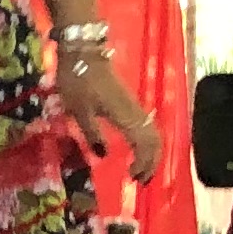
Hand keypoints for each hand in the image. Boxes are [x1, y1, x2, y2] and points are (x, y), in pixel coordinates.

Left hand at [60, 53, 163, 181]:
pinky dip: (146, 142)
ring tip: (141, 170)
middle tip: (141, 181)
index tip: (134, 179)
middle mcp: (135, 112)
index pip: (145, 144)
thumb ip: (91, 133)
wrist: (84, 53)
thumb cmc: (78, 81)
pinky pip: (146, 126)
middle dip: (151, 162)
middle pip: (155, 140)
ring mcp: (135, 106)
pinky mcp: (129, 102)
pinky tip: (137, 150)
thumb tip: (104, 155)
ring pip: (153, 133)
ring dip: (150, 153)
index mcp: (125, 116)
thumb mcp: (78, 110)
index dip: (144, 163)